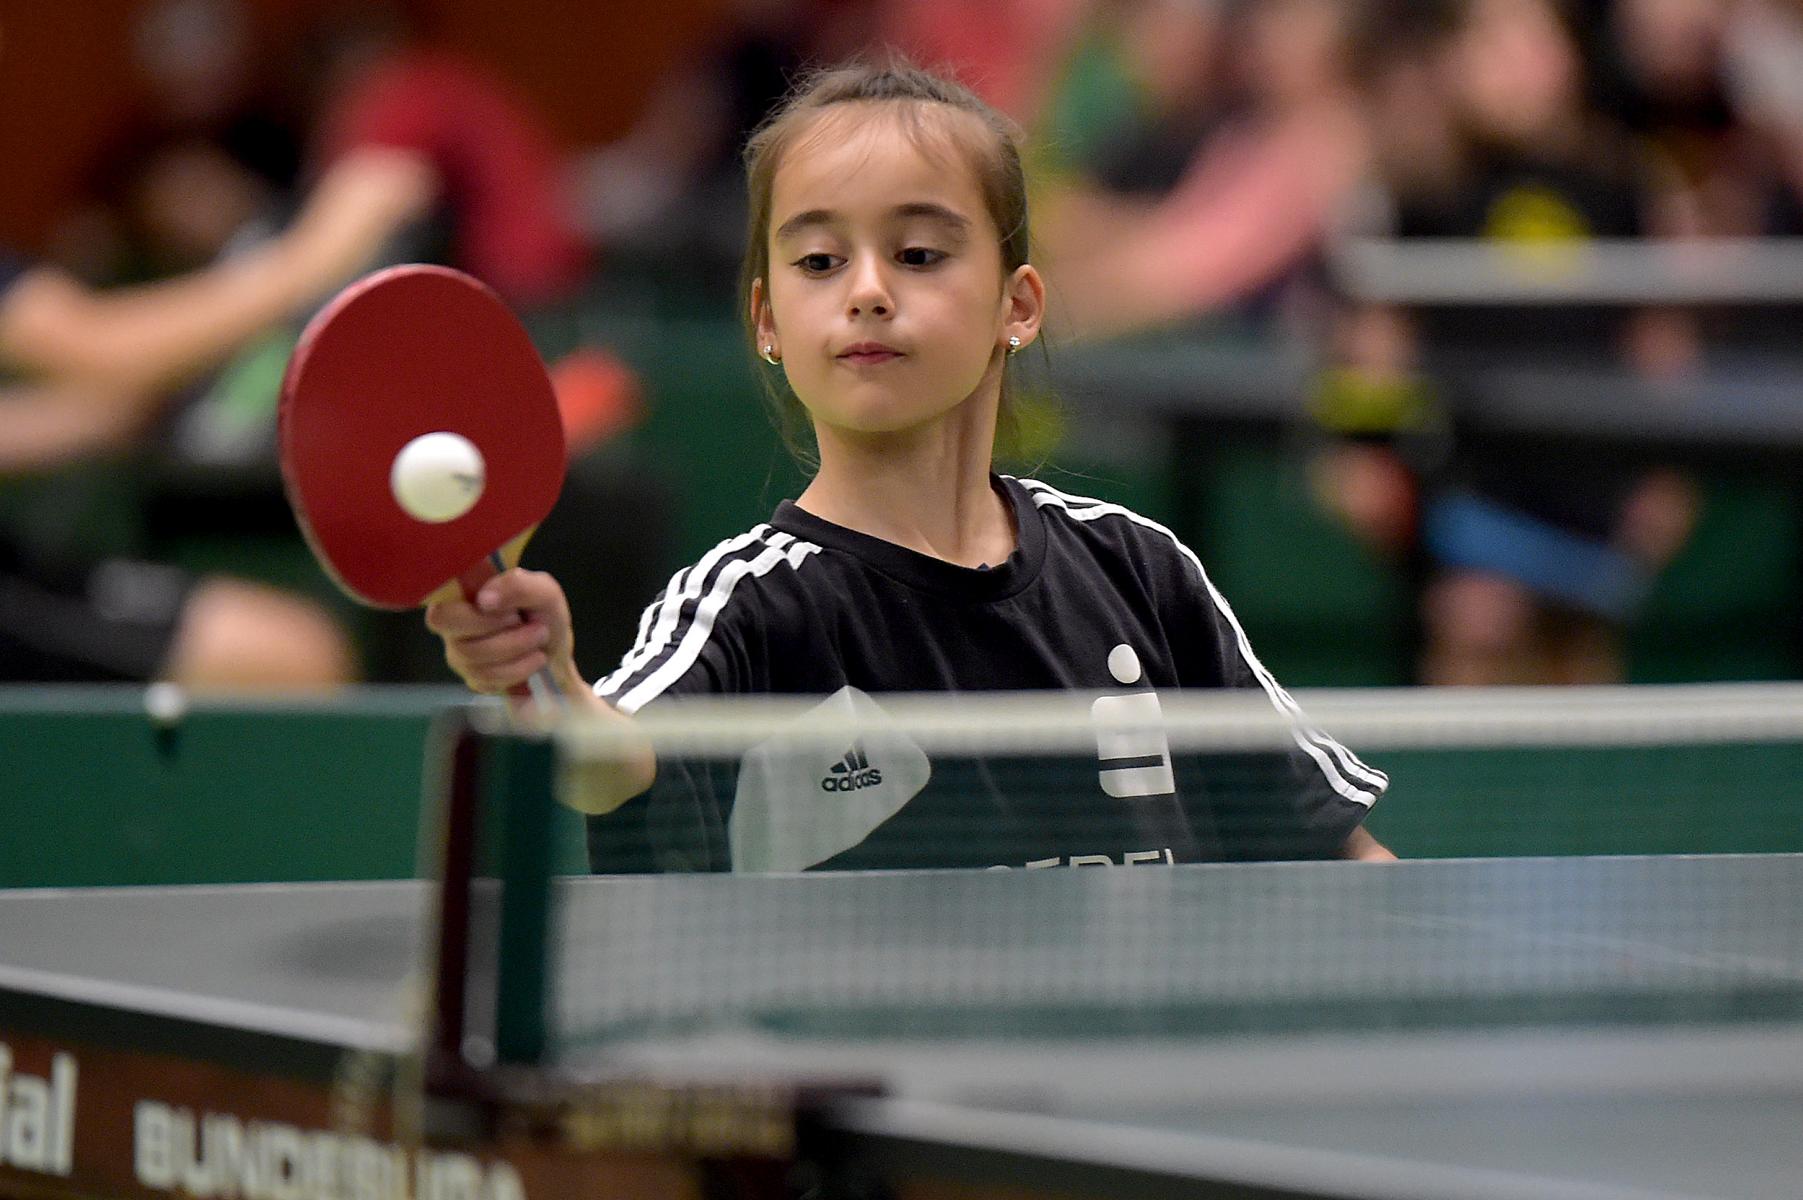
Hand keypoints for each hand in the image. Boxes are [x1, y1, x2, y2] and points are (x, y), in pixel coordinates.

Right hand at [425, 567, 574, 695]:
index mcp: (460, 601)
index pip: (440, 616)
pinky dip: (520, 670)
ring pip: (480, 667)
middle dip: (508, 641)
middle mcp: (453, 631)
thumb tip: (484, 599)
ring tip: (540, 639)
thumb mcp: (541, 590)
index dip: (474, 620)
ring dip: (519, 654)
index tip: (511, 614)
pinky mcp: (475, 679)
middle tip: (537, 628)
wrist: (555, 643)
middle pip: (463, 647)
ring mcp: (461, 657)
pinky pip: (490, 683)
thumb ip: (516, 586)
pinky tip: (534, 658)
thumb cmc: (541, 610)